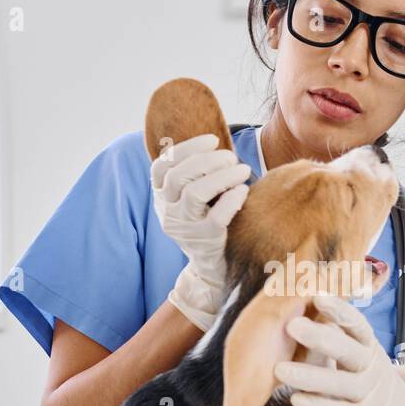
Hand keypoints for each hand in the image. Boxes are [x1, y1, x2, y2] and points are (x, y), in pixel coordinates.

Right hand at [151, 133, 251, 329]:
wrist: (212, 265)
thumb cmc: (208, 220)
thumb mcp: (194, 198)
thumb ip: (196, 174)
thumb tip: (214, 143)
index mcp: (162, 197)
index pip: (161, 167)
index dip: (185, 149)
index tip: (212, 140)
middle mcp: (169, 212)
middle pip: (178, 177)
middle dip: (206, 160)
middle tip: (231, 157)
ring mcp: (185, 227)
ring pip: (195, 194)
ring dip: (221, 176)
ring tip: (242, 170)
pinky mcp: (205, 240)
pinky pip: (216, 217)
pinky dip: (231, 199)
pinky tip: (243, 191)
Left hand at [273, 293, 404, 405]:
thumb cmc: (369, 378)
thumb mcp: (359, 352)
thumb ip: (337, 333)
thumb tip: (308, 301)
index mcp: (369, 345)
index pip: (356, 324)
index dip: (339, 309)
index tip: (317, 295)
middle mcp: (372, 366)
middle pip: (349, 350)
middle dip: (321, 337)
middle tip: (292, 325)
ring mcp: (370, 393)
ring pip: (342, 383)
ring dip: (310, 376)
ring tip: (280, 369)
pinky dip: (319, 405)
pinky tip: (296, 399)